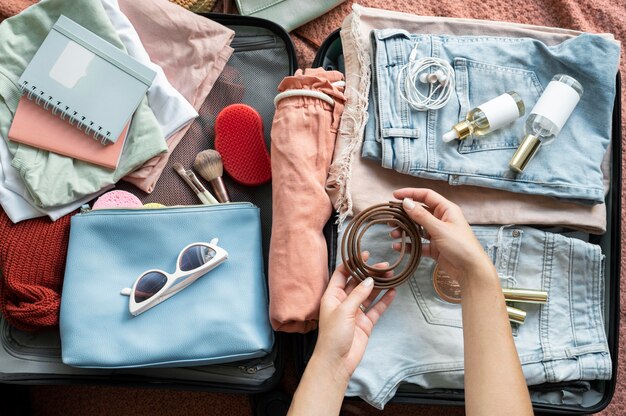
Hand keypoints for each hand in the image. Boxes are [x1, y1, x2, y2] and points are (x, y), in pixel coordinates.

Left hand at [313, 253, 395, 383]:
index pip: (341, 274)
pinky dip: (384, 300)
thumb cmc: (333, 335)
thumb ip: (358, 294)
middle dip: (370, 273)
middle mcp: (344, 302)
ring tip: (391, 275)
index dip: (352, 263)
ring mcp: (355, 312)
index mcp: (332, 296)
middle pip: (358, 283)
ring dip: (379, 285)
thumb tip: (369, 280)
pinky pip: (376, 308)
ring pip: (369, 294)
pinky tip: (393, 291)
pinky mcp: (365, 322)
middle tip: (384, 265)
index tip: (364, 255)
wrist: (337, 361)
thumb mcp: (343, 311)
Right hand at [391, 188, 491, 281]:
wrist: (470, 270)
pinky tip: (398, 247)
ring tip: (393, 234)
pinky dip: (409, 244)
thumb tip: (406, 202)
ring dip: (405, 230)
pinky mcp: (434, 247)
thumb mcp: (439, 229)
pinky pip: (418, 243)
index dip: (411, 193)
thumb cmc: (460, 245)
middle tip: (391, 218)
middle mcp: (441, 219)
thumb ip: (421, 216)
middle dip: (405, 214)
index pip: (426, 195)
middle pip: (419, 212)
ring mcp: (437, 233)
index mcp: (446, 210)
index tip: (395, 195)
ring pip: (417, 228)